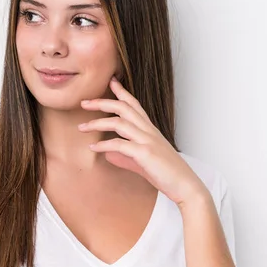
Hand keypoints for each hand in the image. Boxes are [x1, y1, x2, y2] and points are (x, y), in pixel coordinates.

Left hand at [79, 76, 208, 206]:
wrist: (185, 186)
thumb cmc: (166, 173)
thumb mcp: (142, 161)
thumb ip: (124, 156)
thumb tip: (108, 154)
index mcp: (149, 129)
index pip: (134, 104)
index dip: (122, 91)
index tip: (111, 81)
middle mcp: (148, 130)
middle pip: (123, 107)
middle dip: (102, 102)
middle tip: (83, 102)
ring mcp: (147, 140)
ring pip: (119, 123)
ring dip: (97, 123)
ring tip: (81, 128)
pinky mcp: (145, 153)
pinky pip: (120, 144)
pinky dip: (104, 145)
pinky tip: (93, 148)